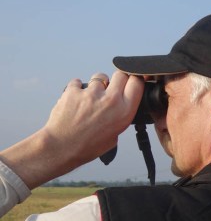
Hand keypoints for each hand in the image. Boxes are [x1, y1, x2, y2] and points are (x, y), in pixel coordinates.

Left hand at [0, 71, 143, 188]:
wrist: (62, 147)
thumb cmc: (87, 146)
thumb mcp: (114, 136)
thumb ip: (119, 118)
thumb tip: (119, 108)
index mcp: (124, 111)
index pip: (137, 82)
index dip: (135, 80)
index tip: (132, 81)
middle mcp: (110, 100)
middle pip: (121, 74)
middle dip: (119, 79)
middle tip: (113, 87)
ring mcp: (91, 93)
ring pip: (100, 77)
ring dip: (98, 84)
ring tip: (91, 97)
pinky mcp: (74, 90)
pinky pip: (78, 82)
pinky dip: (78, 88)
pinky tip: (77, 99)